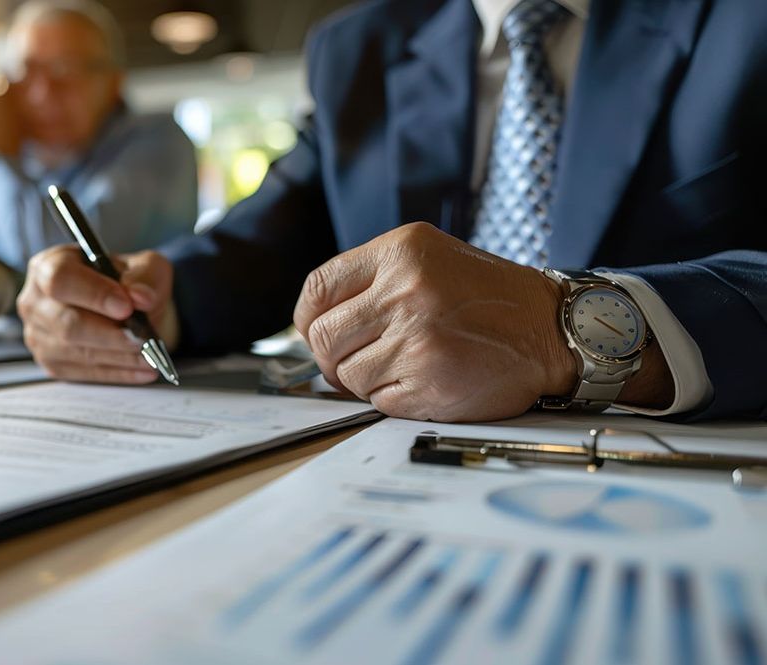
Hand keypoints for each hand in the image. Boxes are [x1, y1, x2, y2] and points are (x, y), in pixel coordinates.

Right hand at [17, 244, 178, 383]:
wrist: (127, 309)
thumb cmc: (128, 282)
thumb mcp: (145, 266)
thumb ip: (145, 276)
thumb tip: (141, 298)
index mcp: (49, 266)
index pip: (61, 279)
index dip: (93, 294)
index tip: (126, 307)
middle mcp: (36, 301)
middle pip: (67, 323)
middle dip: (110, 335)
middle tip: (142, 339)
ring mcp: (39, 336)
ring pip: (78, 352)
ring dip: (119, 357)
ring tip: (151, 355)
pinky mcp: (52, 364)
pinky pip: (86, 373)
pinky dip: (119, 372)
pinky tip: (144, 369)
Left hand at [293, 222, 578, 421]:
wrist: (551, 329)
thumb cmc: (490, 297)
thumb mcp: (429, 259)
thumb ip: (373, 281)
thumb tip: (316, 325)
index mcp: (400, 252)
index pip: (318, 288)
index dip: (307, 319)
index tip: (315, 332)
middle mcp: (405, 291)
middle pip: (324, 337)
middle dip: (331, 357)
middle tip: (353, 361)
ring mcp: (416, 338)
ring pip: (347, 375)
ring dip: (366, 380)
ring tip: (404, 365)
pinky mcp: (429, 382)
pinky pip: (378, 401)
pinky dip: (392, 398)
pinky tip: (423, 381)